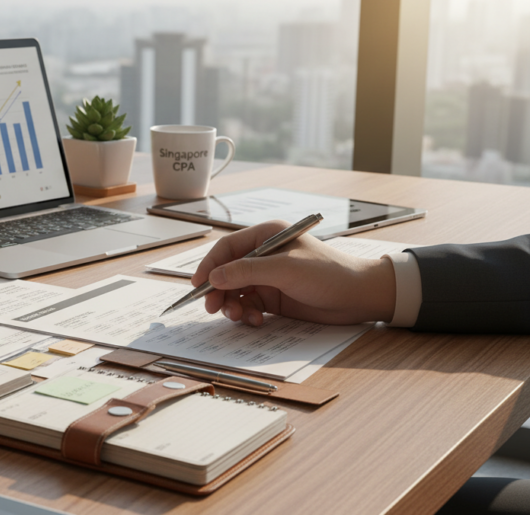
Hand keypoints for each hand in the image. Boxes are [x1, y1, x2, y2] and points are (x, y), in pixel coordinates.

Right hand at [191, 220, 396, 326]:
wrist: (359, 296)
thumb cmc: (328, 274)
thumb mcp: (285, 270)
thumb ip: (247, 272)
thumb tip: (214, 277)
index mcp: (266, 236)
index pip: (227, 249)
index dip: (209, 266)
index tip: (198, 285)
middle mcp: (263, 255)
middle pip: (227, 272)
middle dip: (218, 290)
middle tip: (212, 308)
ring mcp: (268, 277)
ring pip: (235, 291)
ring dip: (232, 305)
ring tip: (240, 317)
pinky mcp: (274, 297)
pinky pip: (249, 305)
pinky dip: (247, 314)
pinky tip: (257, 320)